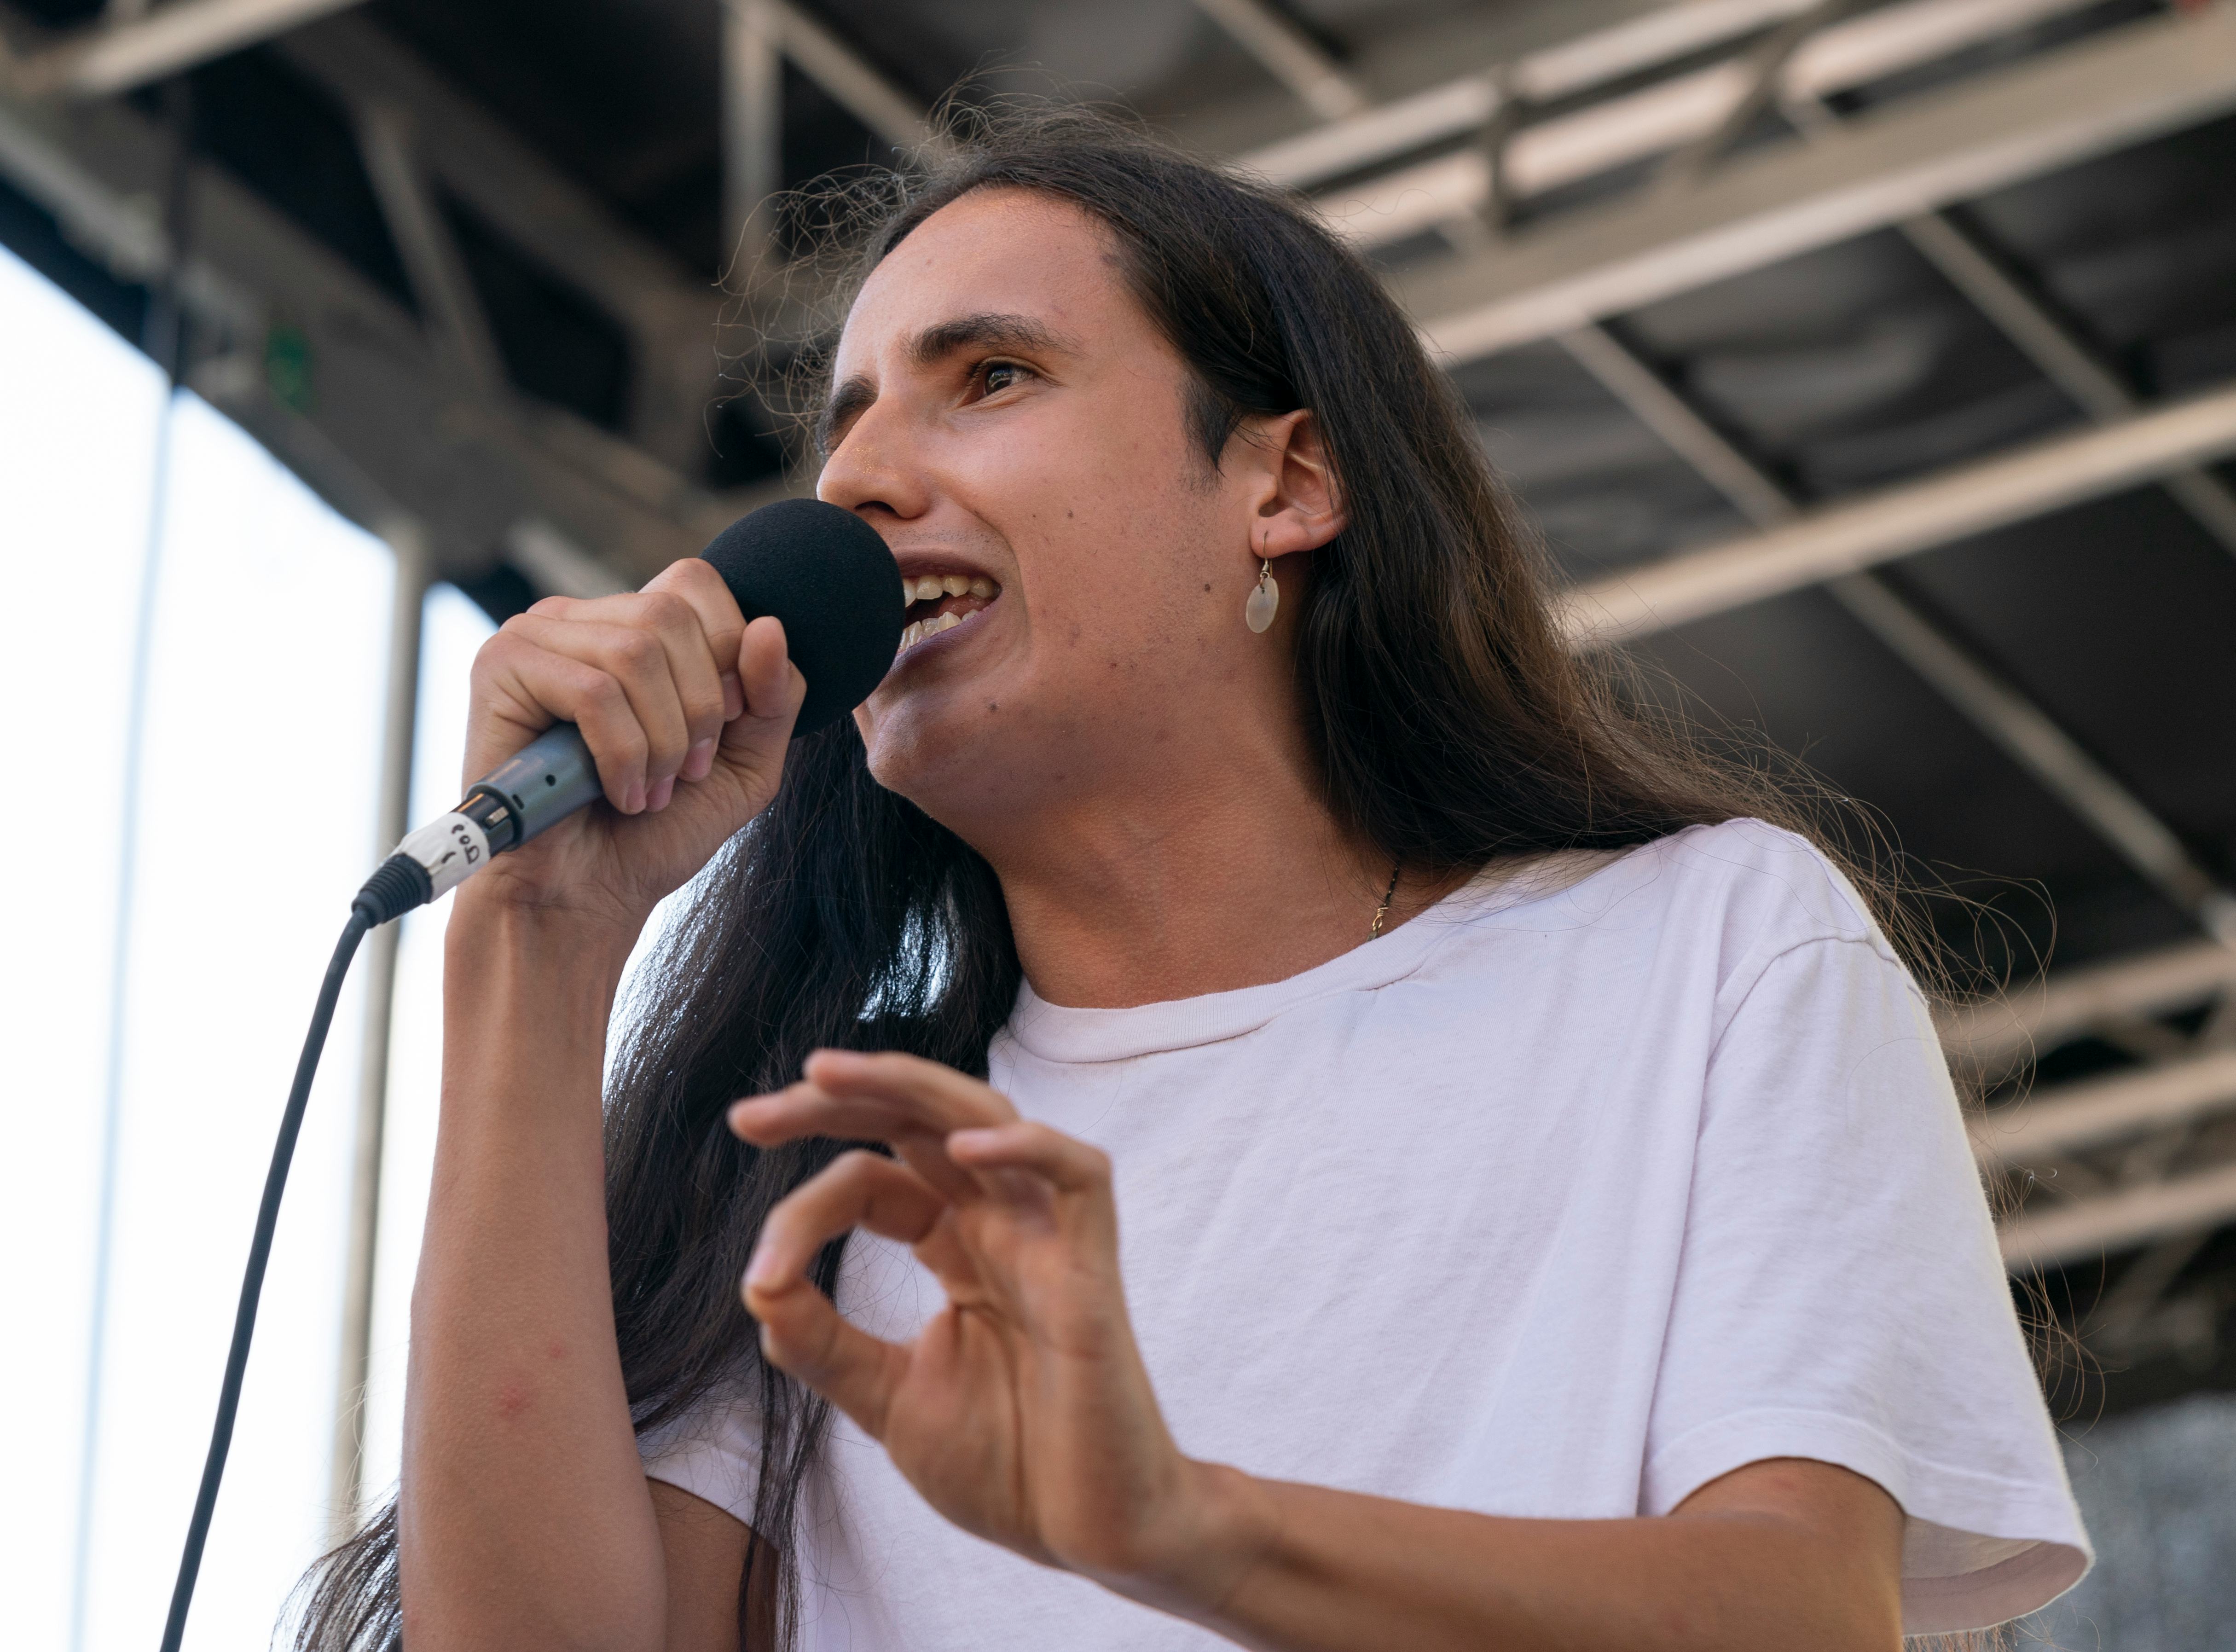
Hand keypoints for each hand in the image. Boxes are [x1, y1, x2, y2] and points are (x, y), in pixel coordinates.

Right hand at [456, 559, 804, 938]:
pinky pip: (592, 691)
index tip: (726, 725)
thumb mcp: (745, 764)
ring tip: (650, 790)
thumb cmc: (655, 832)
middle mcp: (580, 618)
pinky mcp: (500, 668)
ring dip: (662, 739)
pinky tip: (618, 792)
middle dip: (699, 707)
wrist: (586, 897)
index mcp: (633, 626)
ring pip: (635, 652)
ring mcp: (533, 636)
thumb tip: (770, 625)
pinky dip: (622, 754)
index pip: (696, 584)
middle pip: (671, 614)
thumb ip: (772, 697)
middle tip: (685, 773)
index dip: (728, 654)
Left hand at [730, 1053, 1253, 1607]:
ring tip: (827, 1075)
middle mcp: (1000, 1225)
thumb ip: (823, 1342)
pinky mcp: (1093, 1270)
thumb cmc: (1006, 1467)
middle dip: (838, 1100)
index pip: (873, 1183)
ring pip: (987, 1118)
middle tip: (754, 1112)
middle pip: (919, 1122)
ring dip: (907, 1085)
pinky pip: (1080, 1174)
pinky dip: (1028, 1148)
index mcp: (955, 1248)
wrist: (1088, 1535)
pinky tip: (962, 1150)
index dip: (805, 1211)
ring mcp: (1049, 1239)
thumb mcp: (886, 1399)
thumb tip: (755, 1286)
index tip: (758, 1278)